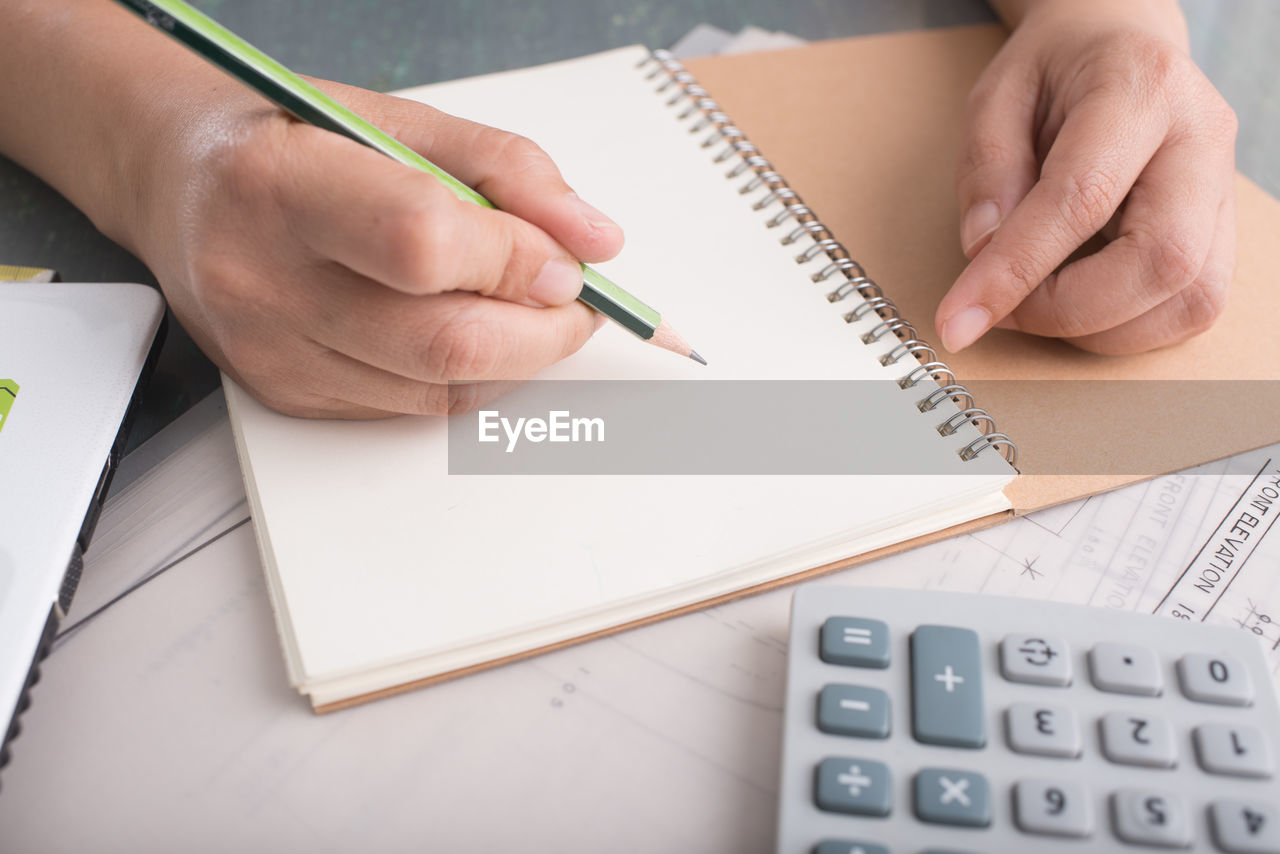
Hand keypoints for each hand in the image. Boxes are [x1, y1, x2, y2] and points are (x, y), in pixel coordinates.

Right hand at [133, 77, 621, 417]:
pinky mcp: (286, 395)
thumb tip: (592, 240)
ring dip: (516, 359)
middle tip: (574, 302)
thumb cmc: (288, 140)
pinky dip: (466, 378)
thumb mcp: (399, 118)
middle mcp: (263, 281)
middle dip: (544, 332)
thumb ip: (508, 170)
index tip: (564, 260)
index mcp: (283, 186)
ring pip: (439, 392)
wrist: (178, 183)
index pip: (424, 244)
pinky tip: (467, 329)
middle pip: (444, 344)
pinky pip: (412, 411)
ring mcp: (271, 351)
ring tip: (525, 307)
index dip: (516, 260)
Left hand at [937, 0, 1236, 354]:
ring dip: (1100, 328)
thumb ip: (986, 168)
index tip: (957, 319)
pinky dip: (1128, 327)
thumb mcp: (995, 96)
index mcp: (1140, 88)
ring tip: (1039, 302)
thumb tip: (982, 250)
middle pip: (1162, 259)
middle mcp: (1201, 139)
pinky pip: (1192, 307)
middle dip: (1068, 309)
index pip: (1081, 198)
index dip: (1014, 271)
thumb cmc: (1056, 70)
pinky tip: (1081, 302)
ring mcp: (1223, 188)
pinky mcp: (1223, 230)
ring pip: (1190, 298)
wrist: (1120, 45)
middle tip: (1005, 309)